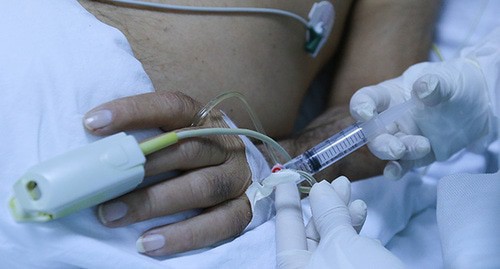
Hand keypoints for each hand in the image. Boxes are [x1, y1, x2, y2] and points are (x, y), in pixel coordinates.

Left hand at [83, 91, 254, 255]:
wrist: (240, 172)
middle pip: (186, 150)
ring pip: (202, 187)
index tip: (92, 122)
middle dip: (140, 167)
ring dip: (155, 202)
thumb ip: (147, 136)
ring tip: (113, 217)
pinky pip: (220, 224)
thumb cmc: (192, 155)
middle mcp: (224, 144)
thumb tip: (93, 151)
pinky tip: (149, 244)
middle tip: (99, 187)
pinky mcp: (244, 208)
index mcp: (203, 119)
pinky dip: (184, 235)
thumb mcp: (175, 136)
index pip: (171, 107)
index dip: (134, 111)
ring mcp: (238, 177)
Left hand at [275, 177, 403, 267]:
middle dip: (325, 205)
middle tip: (338, 182)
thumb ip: (329, 214)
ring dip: (343, 215)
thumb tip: (320, 190)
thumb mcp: (343, 243)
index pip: (286, 228)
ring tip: (353, 197)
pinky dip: (354, 231)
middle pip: (311, 233)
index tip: (282, 177)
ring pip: (332, 239)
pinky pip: (348, 250)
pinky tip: (361, 216)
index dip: (286, 200)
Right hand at [350, 58, 490, 178]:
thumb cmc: (456, 85)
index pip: (366, 99)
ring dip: (395, 153)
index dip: (360, 106)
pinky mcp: (414, 155)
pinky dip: (395, 170)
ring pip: (386, 149)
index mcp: (390, 95)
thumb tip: (422, 88)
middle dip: (379, 142)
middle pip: (371, 132)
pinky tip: (395, 173)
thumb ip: (434, 84)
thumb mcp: (448, 79)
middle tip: (397, 148)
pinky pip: (400, 165)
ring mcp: (401, 137)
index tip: (366, 114)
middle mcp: (390, 118)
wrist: (480, 104)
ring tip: (422, 146)